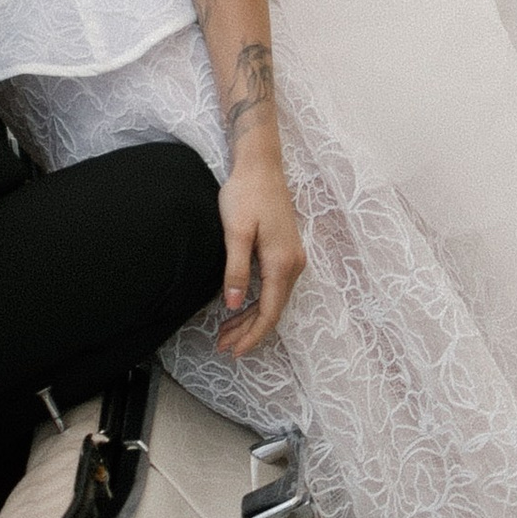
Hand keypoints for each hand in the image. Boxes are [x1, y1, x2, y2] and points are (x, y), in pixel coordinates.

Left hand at [214, 149, 303, 356]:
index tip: (233, 351)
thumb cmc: (246, 194)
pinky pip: (273, 288)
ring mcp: (293, 258)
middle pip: (273, 311)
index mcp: (282, 264)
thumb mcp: (235, 232)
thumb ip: (235, 270)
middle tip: (223, 347)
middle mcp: (294, 265)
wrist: (261, 165)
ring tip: (226, 334)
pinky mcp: (286, 252)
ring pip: (273, 301)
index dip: (252, 335)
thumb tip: (233, 305)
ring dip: (251, 319)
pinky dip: (257, 302)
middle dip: (249, 332)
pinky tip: (240, 307)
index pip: (269, 312)